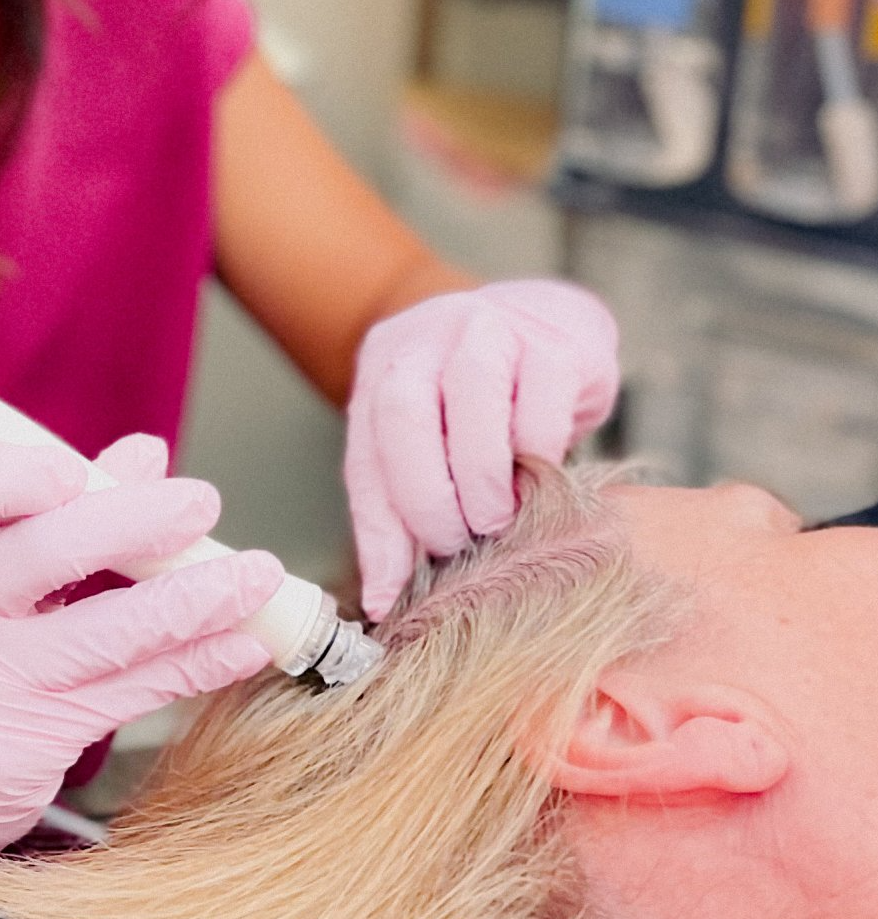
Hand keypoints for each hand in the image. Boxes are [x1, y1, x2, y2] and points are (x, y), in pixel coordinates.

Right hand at [0, 435, 282, 881]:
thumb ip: (48, 512)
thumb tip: (142, 459)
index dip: (8, 480)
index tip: (72, 474)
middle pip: (47, 555)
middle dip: (140, 523)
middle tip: (201, 504)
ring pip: (111, 629)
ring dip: (201, 597)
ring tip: (257, 576)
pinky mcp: (23, 745)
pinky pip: (134, 691)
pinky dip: (198, 663)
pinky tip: (241, 646)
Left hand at [345, 280, 618, 619]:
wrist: (547, 318)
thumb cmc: (481, 402)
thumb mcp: (431, 443)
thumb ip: (404, 508)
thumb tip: (384, 600)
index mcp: (385, 370)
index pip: (367, 457)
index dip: (378, 535)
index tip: (391, 596)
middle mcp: (426, 339)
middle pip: (404, 415)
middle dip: (427, 498)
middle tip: (458, 545)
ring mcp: (489, 329)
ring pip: (473, 397)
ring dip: (482, 477)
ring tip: (497, 519)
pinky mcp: (552, 342)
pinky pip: (541, 403)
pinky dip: (537, 454)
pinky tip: (540, 479)